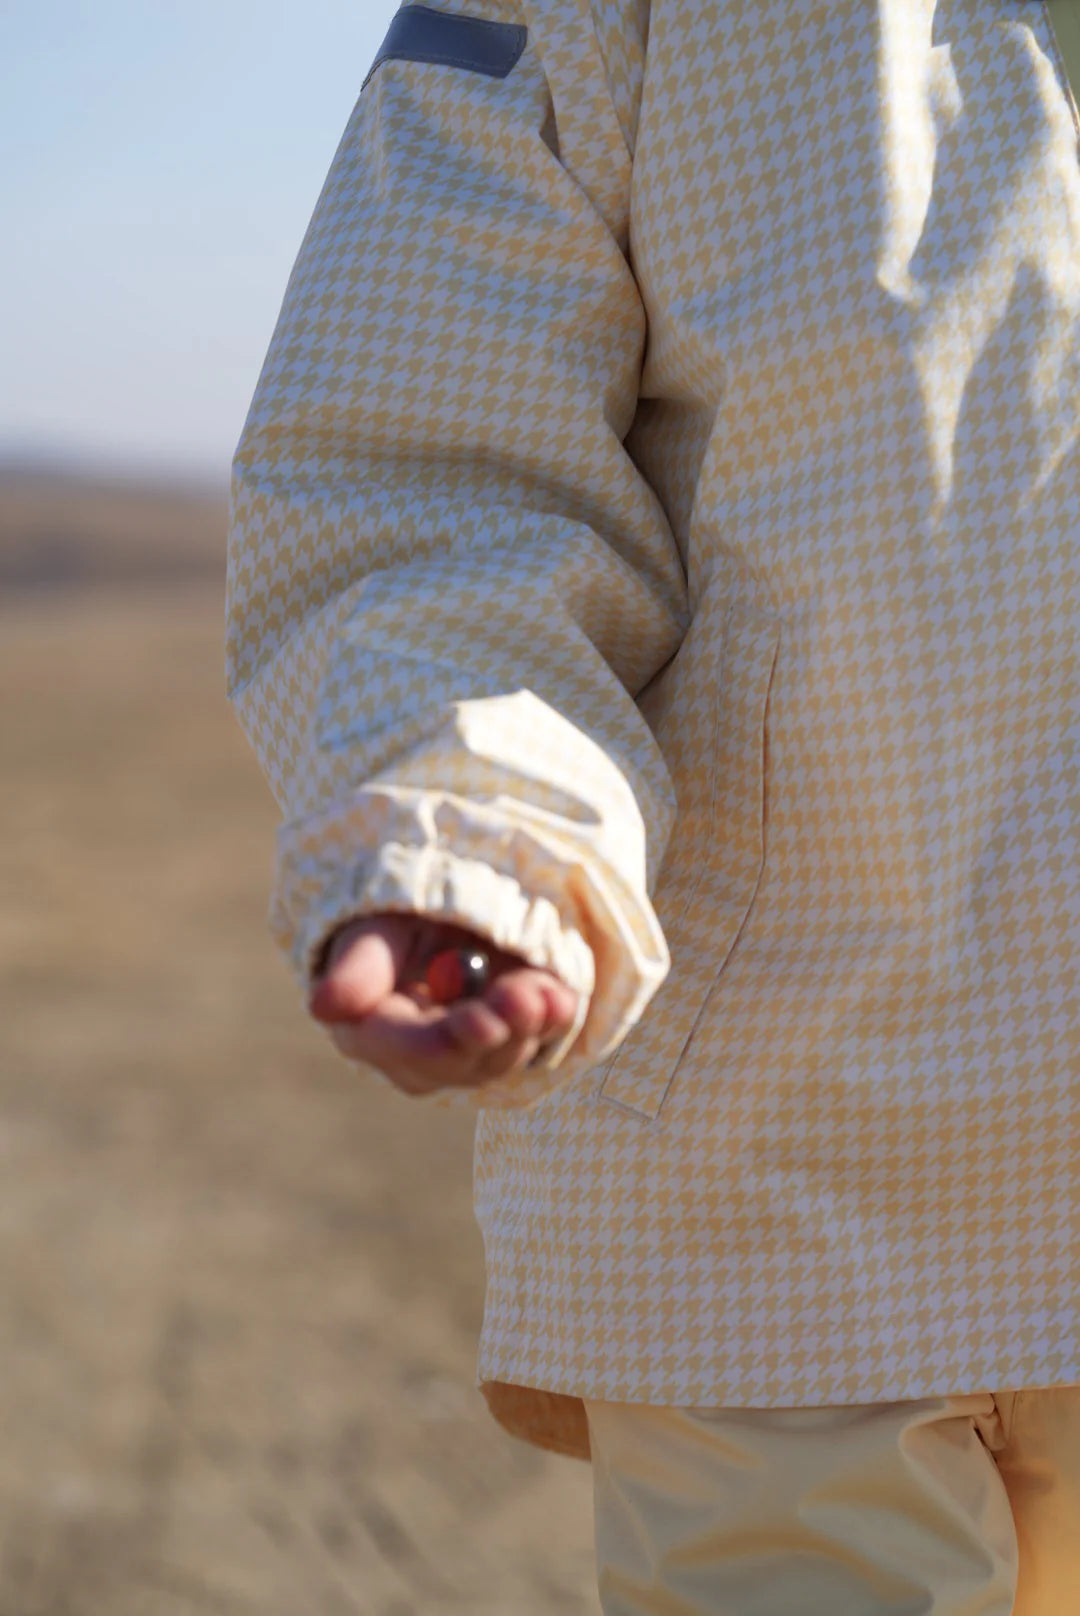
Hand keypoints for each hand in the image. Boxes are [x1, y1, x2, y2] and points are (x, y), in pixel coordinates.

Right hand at [307, 912, 580, 1096]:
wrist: (436, 910)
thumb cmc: (391, 916)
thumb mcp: (371, 930)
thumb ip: (357, 967)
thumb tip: (324, 1006)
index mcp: (375, 1033)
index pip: (414, 1051)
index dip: (449, 1042)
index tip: (481, 1021)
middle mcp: (425, 1059)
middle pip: (468, 1061)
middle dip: (503, 1030)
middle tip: (527, 997)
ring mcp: (473, 1055)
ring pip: (509, 1050)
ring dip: (531, 1020)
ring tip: (543, 988)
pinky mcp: (515, 1039)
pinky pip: (542, 1036)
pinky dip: (554, 1015)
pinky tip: (557, 995)